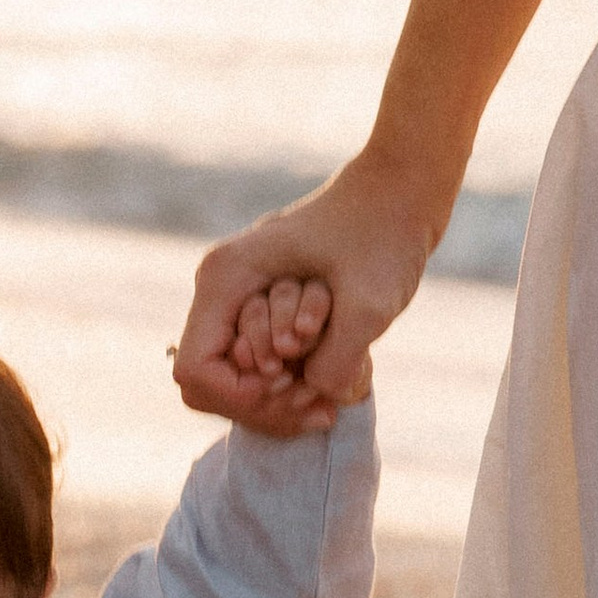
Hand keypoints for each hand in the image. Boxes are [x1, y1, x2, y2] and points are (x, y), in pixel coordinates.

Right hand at [171, 154, 441, 433]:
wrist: (401, 193)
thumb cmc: (384, 234)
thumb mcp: (370, 303)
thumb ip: (337, 360)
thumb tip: (316, 394)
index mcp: (227, 278)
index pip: (195, 370)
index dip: (238, 395)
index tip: (291, 385)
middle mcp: (224, 292)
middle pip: (211, 387)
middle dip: (262, 404)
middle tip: (319, 403)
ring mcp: (242, 304)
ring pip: (235, 385)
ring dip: (281, 401)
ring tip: (331, 397)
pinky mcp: (265, 316)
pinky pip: (258, 374)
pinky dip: (292, 391)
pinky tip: (331, 392)